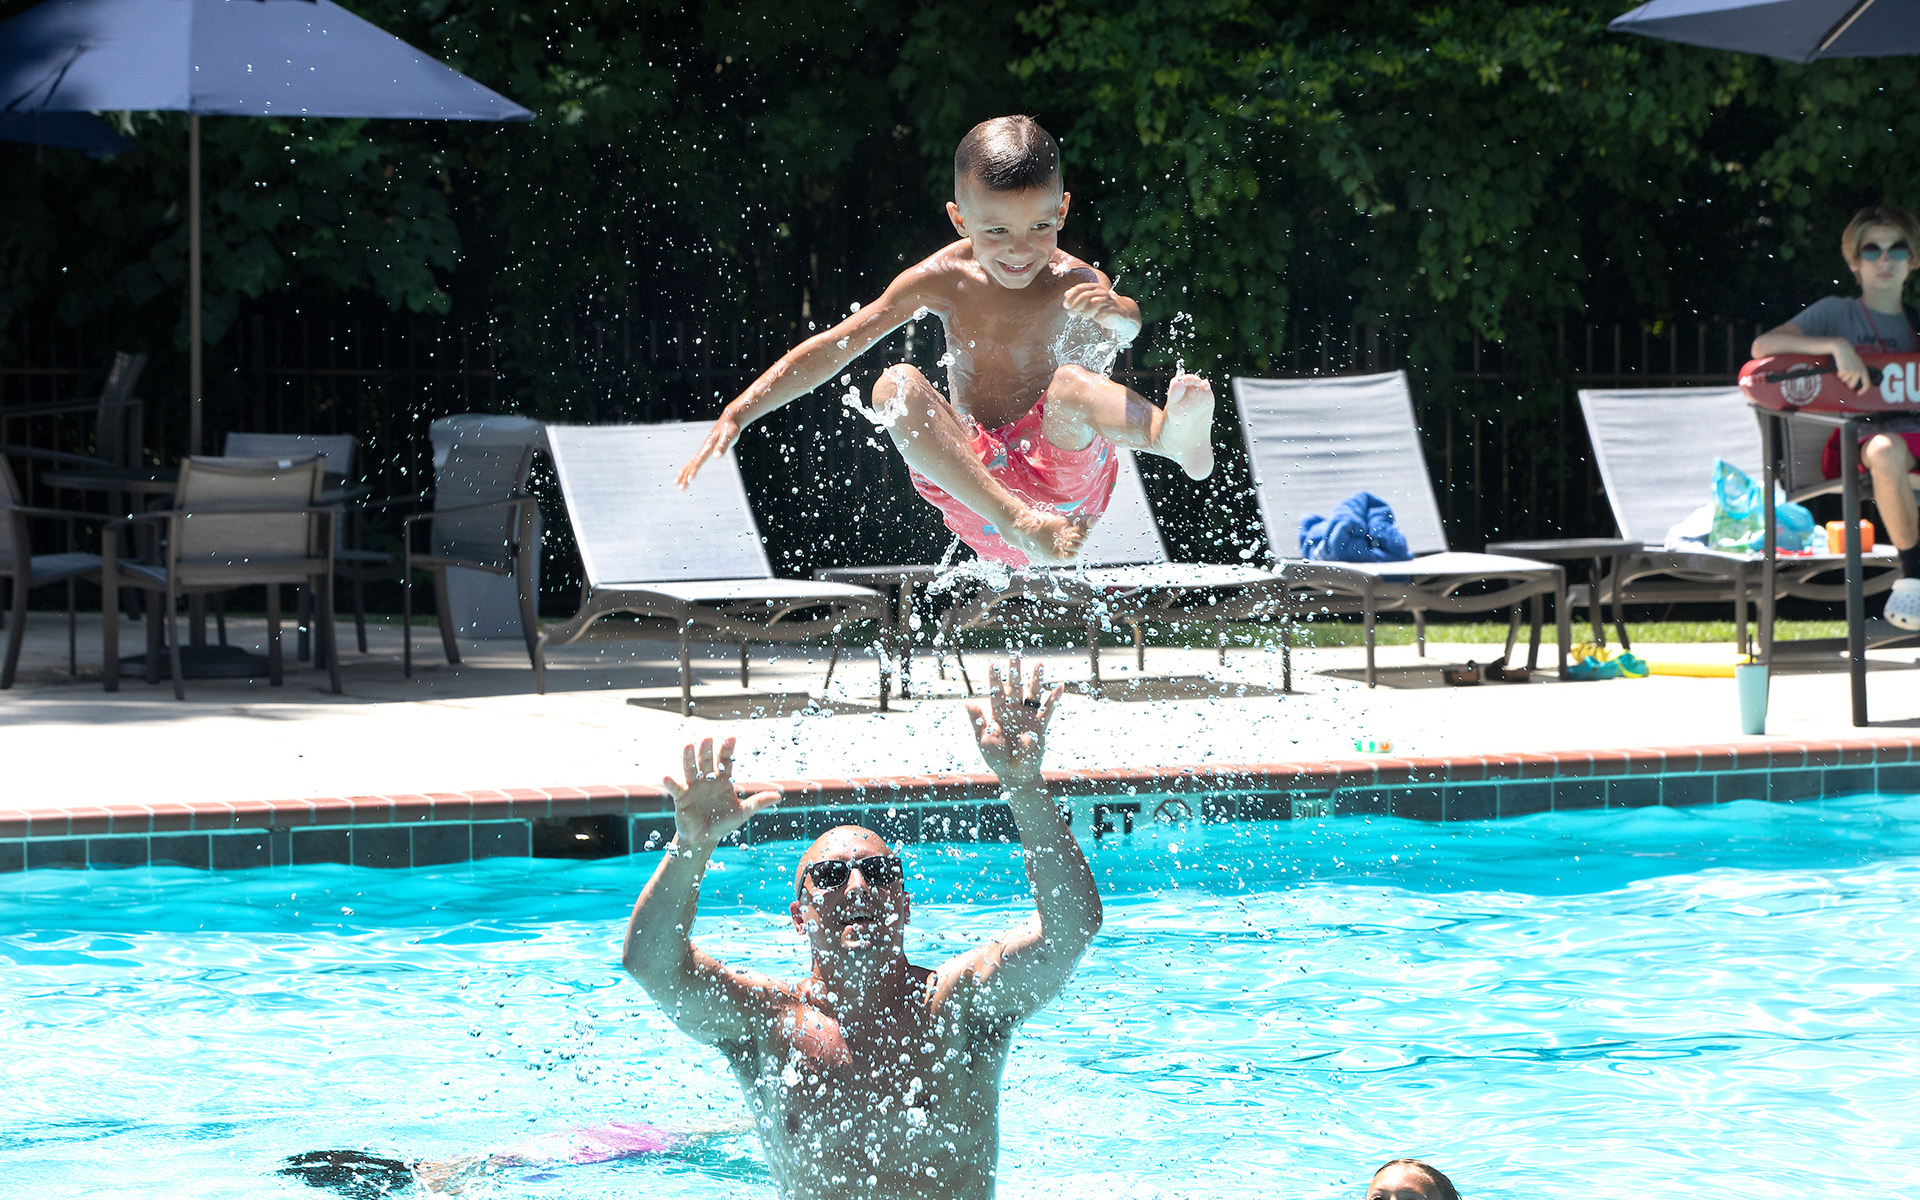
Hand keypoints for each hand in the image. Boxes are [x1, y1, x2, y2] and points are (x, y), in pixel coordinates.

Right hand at [663, 737, 779, 851]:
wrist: (704, 838)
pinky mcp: (681, 797)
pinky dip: (670, 782)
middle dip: (707, 749)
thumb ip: (757, 803)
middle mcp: (706, 779)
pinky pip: (675, 788)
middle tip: (708, 738)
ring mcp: (693, 787)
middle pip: (707, 761)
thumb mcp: (742, 813)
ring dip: (688, 757)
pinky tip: (666, 777)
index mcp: (722, 780)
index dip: (728, 749)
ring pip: (690, 768)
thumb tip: (779, 796)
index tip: (732, 738)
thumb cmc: (723, 822)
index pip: (725, 761)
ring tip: (688, 745)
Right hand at [676, 412, 744, 489]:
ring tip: (676, 484)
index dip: (694, 470)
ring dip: (684, 474)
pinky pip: (694, 461)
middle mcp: (703, 448)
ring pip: (690, 463)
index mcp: (708, 446)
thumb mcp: (729, 437)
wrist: (729, 420)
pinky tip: (686, 475)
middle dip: (685, 476)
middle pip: (691, 464)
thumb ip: (723, 446)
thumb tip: (716, 456)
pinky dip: (688, 468)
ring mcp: (703, 449)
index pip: (699, 461)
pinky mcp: (706, 450)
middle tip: (680, 488)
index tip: (690, 480)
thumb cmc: (730, 428)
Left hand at [966, 657, 1063, 783]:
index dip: (994, 679)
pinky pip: (1049, 709)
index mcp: (998, 713)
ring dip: (1036, 680)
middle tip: (1014, 655)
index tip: (992, 665)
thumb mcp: (982, 740)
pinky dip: (1055, 698)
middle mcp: (1014, 711)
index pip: (996, 692)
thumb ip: (977, 720)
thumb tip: (967, 701)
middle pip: (1014, 687)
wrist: (1015, 773)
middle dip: (1015, 672)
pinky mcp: (1041, 725)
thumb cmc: (996, 757)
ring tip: (1039, 664)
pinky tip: (1060, 685)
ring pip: (1033, 693)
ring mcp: (1028, 716)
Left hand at [1062, 281, 1140, 340]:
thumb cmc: (1102, 308)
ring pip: (1094, 302)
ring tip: (1085, 317)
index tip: (1066, 306)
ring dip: (1086, 312)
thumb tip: (1067, 293)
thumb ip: (1078, 296)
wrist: (1120, 314)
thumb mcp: (1089, 301)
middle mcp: (1102, 292)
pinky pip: (1104, 312)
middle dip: (1076, 306)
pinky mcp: (1115, 310)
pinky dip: (1098, 317)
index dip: (1071, 297)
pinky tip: (1096, 318)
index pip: (1079, 288)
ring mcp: (1109, 301)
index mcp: (1094, 288)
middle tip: (1071, 314)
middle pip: (1085, 296)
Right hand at [1833, 342, 1870, 392]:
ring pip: (1844, 381)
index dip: (1864, 390)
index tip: (1859, 394)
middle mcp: (1859, 372)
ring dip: (1842, 376)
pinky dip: (1839, 373)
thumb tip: (1852, 385)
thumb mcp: (1857, 365)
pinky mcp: (1845, 370)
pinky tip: (1841, 366)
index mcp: (1864, 371)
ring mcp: (1852, 371)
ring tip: (1844, 367)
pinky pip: (1840, 376)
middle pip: (1852, 385)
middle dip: (1847, 383)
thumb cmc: (1849, 358)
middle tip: (1846, 376)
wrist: (1844, 349)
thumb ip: (1857, 374)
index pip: (1867, 384)